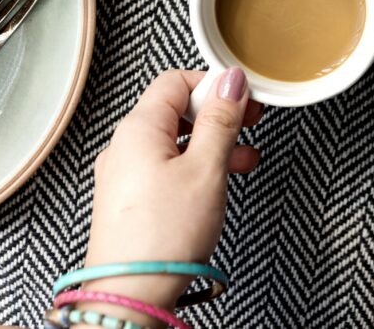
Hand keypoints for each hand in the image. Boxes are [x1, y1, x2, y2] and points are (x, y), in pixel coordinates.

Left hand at [78, 69, 263, 325]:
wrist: (132, 293)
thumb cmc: (163, 236)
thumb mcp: (206, 168)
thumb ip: (221, 120)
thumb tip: (231, 81)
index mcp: (138, 128)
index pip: (176, 80)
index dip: (214, 84)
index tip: (243, 98)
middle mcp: (124, 146)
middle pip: (175, 109)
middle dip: (217, 114)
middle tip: (248, 124)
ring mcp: (125, 174)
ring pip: (174, 141)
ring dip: (212, 143)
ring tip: (243, 160)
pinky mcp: (131, 200)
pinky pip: (166, 167)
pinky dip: (196, 167)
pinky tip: (217, 183)